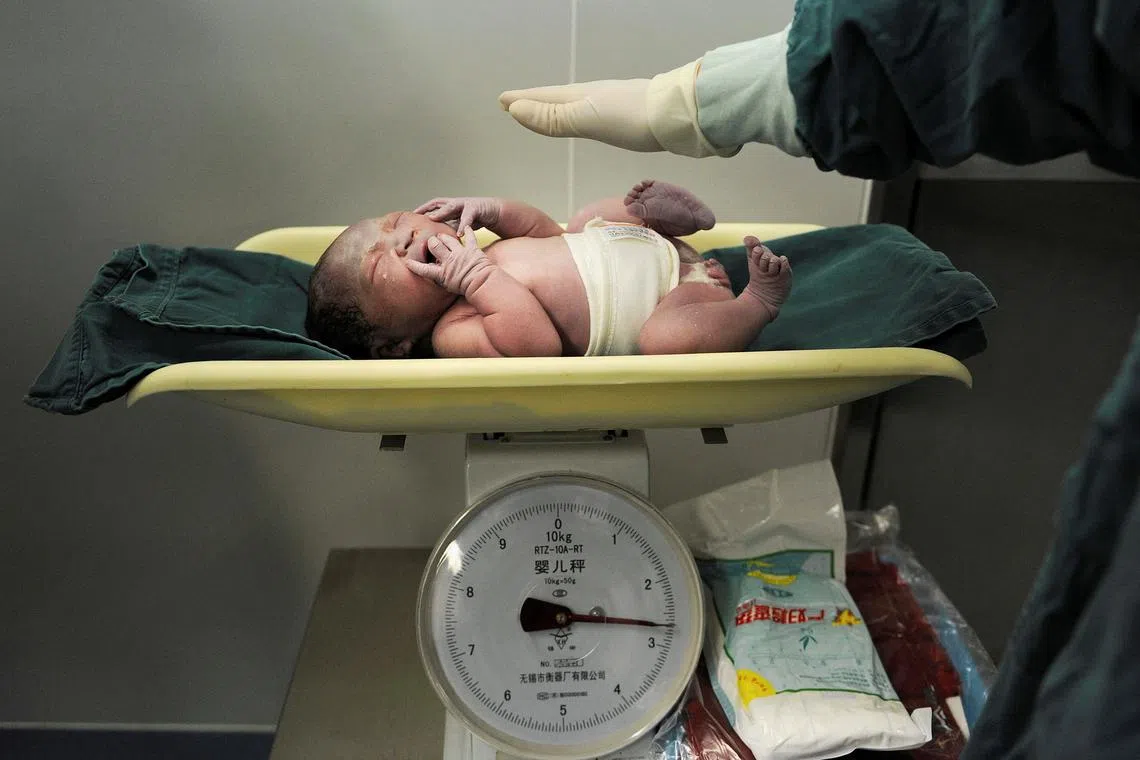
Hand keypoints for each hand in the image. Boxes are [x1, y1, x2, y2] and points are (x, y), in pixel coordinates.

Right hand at [405, 227, 494, 295]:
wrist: (484, 285)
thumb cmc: (467, 288)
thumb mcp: (449, 286)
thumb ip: (441, 278)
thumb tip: (434, 273)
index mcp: (442, 273)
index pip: (424, 269)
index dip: (415, 265)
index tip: (408, 262)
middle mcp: (450, 262)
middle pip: (435, 246)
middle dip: (431, 242)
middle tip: (431, 241)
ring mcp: (461, 254)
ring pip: (448, 239)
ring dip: (444, 236)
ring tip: (442, 236)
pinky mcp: (472, 249)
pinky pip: (469, 237)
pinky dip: (468, 232)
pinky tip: (466, 227)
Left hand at [413, 197, 501, 232]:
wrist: (495, 212)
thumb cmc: (476, 218)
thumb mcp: (460, 223)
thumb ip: (449, 227)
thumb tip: (437, 237)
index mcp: (451, 206)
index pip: (433, 205)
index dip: (423, 209)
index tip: (412, 215)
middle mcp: (456, 203)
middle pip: (438, 203)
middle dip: (427, 208)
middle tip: (417, 215)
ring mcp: (466, 204)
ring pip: (451, 207)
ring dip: (441, 212)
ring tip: (432, 218)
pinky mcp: (476, 208)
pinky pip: (468, 217)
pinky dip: (463, 225)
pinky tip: (460, 233)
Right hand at [498, 78, 661, 151]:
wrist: (678, 115)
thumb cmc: (632, 118)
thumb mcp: (587, 119)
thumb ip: (553, 118)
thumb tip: (515, 110)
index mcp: (580, 97)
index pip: (544, 99)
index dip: (522, 101)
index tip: (502, 101)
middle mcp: (593, 96)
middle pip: (557, 99)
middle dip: (535, 102)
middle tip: (515, 104)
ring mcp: (611, 103)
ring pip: (574, 104)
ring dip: (556, 108)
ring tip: (544, 110)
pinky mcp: (627, 114)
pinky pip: (591, 113)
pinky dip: (578, 115)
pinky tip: (588, 118)